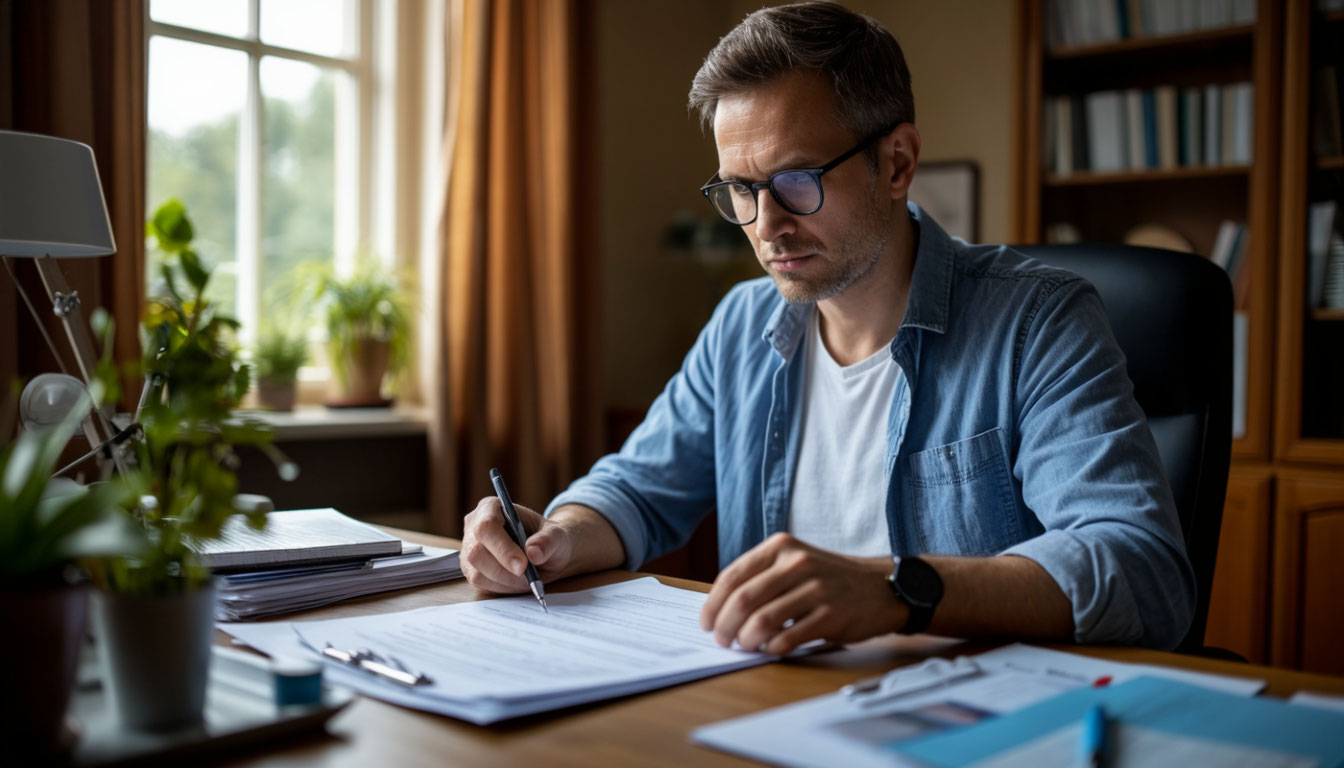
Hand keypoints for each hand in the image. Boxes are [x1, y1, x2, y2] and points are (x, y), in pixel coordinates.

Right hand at [461, 496, 573, 593]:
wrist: (544, 553)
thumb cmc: (548, 538)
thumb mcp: (557, 536)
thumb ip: (548, 541)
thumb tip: (533, 553)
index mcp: (491, 508)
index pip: (486, 527)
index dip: (502, 548)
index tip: (523, 565)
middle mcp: (474, 526)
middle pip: (476, 553)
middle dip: (504, 570)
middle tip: (529, 578)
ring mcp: (469, 549)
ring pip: (476, 573)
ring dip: (506, 581)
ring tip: (527, 578)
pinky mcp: (470, 569)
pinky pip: (481, 584)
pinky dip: (502, 587)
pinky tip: (517, 581)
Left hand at [699, 533, 904, 653]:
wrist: (881, 587)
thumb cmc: (830, 579)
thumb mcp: (795, 563)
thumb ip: (762, 577)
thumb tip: (721, 609)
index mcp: (781, 547)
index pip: (732, 576)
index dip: (712, 604)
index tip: (706, 623)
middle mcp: (797, 563)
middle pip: (743, 599)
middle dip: (725, 626)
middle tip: (722, 641)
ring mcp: (816, 588)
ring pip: (763, 620)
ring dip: (747, 640)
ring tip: (746, 646)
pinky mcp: (831, 614)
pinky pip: (789, 637)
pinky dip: (773, 648)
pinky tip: (771, 649)